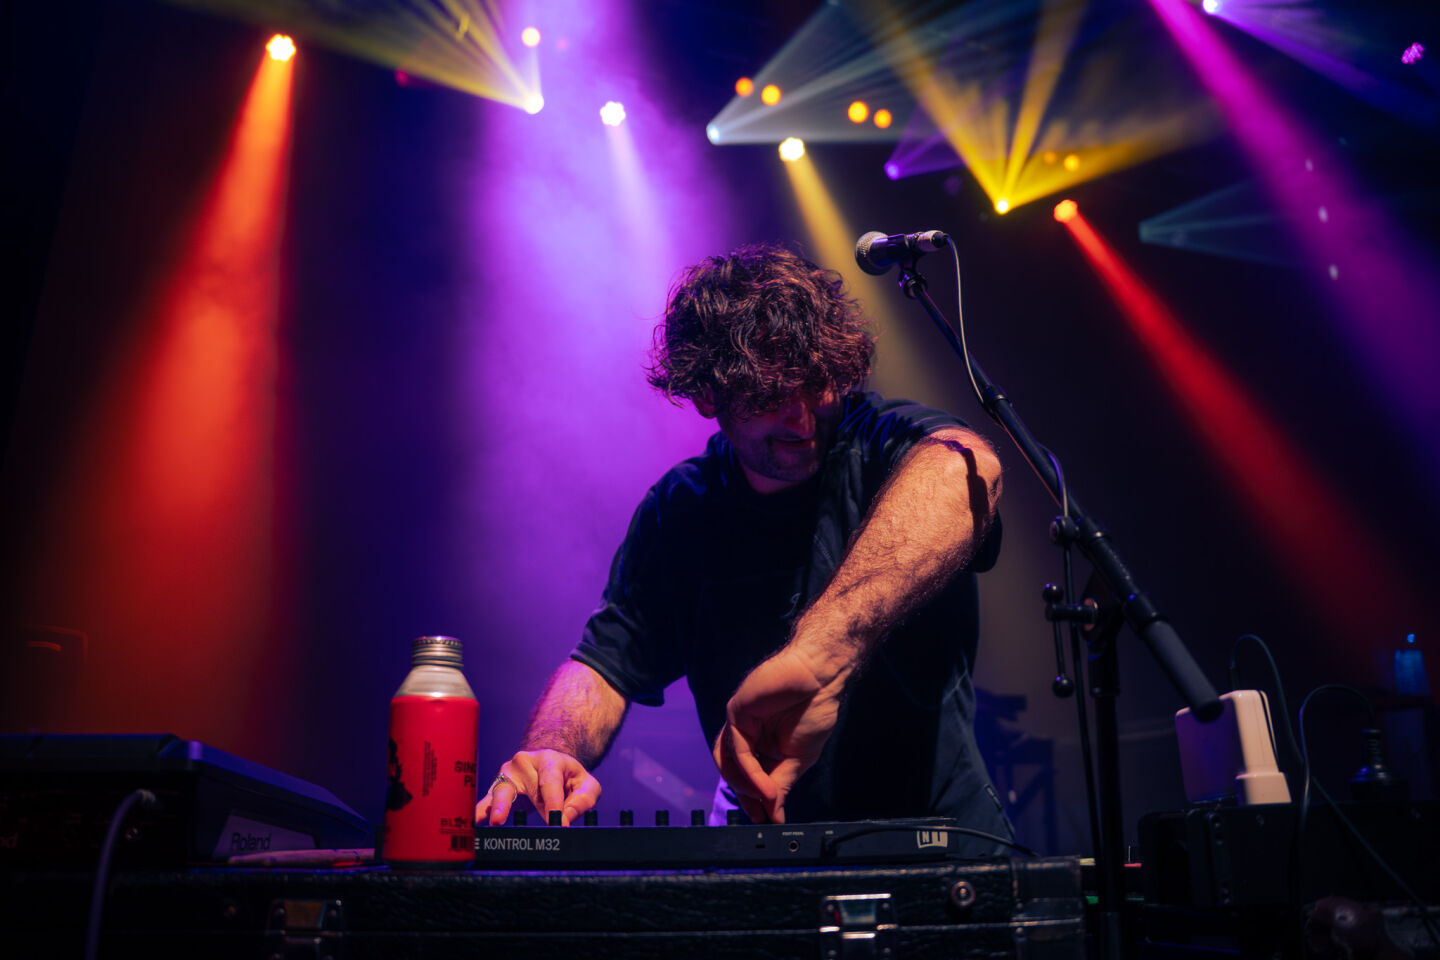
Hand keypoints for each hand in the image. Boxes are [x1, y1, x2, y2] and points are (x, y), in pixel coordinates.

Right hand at [474, 749, 601, 825]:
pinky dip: (481, 810)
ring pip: (497, 791)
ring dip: (491, 808)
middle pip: (513, 782)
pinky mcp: (499, 786)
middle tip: (500, 820)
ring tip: (486, 821)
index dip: (553, 803)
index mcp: (549, 760)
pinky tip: (473, 821)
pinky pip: (487, 799)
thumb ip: (582, 800)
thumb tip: (565, 819)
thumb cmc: (570, 777)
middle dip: (506, 803)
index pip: (549, 782)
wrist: (554, 764)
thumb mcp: (586, 785)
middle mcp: (524, 763)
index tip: (557, 823)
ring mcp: (508, 774)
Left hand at [711, 645, 847, 823]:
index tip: (765, 819)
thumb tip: (775, 816)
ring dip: (745, 786)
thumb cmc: (814, 710)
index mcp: (762, 745)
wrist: (821, 679)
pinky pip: (737, 749)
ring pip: (727, 763)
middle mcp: (747, 735)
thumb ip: (781, 786)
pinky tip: (764, 786)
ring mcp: (740, 724)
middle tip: (762, 814)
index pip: (748, 778)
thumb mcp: (799, 759)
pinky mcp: (736, 713)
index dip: (754, 801)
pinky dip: (749, 772)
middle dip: (747, 797)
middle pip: (733, 773)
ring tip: (766, 798)